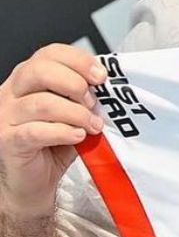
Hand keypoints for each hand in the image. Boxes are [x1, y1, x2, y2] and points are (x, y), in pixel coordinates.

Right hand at [0, 45, 106, 220]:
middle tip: (93, 104)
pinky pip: (35, 131)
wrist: (32, 183)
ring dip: (76, 114)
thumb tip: (110, 89)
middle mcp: (11, 93)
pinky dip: (62, 132)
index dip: (78, 60)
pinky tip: (77, 137)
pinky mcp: (7, 140)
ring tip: (93, 126)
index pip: (49, 54)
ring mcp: (5, 116)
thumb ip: (84, 99)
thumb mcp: (73, 115)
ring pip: (41, 103)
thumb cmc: (53, 146)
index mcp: (28, 80)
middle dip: (75, 84)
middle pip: (39, 70)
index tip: (101, 76)